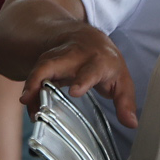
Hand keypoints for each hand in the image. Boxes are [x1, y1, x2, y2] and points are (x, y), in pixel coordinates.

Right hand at [19, 27, 136, 126]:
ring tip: (28, 105)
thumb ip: (125, 102)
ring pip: (41, 67)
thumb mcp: (121, 80)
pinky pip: (35, 73)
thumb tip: (131, 123)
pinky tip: (29, 103)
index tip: (74, 92)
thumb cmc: (105, 61)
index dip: (82, 80)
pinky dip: (30, 89)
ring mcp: (58, 55)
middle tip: (30, 97)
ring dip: (31, 86)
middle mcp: (75, 55)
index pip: (90, 69)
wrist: (86, 36)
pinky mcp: (46, 60)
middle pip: (55, 62)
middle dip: (41, 77)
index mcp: (98, 60)